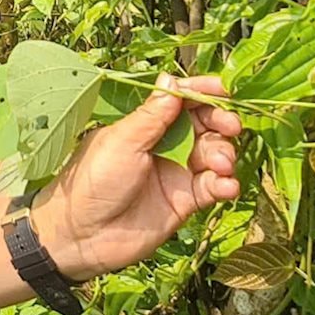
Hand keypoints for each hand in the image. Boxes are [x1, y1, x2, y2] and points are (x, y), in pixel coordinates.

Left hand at [35, 74, 242, 280]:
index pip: (181, 100)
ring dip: (224, 154)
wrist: (84, 236)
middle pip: (205, 124)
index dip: (203, 92)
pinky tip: (227, 186)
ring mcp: (177, 172)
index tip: (224, 90)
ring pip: (214, 153)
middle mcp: (165, 145)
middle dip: (221, 122)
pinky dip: (226, 184)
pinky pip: (214, 186)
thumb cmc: (93, 181)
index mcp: (146, 124)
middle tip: (231, 127)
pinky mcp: (186, 201)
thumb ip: (152, 114)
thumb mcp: (122, 141)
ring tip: (220, 164)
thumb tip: (172, 78)